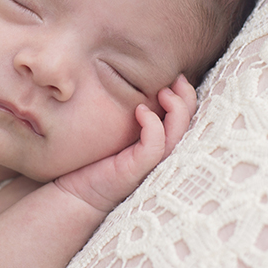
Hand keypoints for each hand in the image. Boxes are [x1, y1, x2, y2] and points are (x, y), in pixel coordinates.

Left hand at [54, 74, 197, 212]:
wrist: (77, 191)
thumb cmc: (96, 160)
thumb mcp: (118, 131)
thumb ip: (132, 114)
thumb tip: (135, 84)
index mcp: (162, 144)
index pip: (187, 119)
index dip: (187, 96)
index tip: (176, 77)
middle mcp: (163, 154)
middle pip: (190, 124)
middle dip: (188, 98)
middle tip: (176, 78)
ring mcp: (153, 164)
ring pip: (178, 134)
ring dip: (176, 109)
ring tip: (163, 92)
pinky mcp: (138, 169)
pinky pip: (155, 145)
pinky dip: (153, 125)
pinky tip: (140, 111)